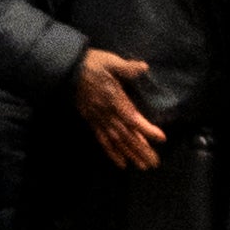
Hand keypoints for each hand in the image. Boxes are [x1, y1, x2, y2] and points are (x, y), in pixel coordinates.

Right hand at [70, 47, 164, 174]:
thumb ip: (126, 68)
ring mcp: (99, 120)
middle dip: (140, 150)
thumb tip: (143, 66)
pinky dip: (112, 153)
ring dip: (129, 155)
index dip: (146, 129)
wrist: (68, 71)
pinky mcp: (92, 122)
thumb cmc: (92, 64)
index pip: (132, 118)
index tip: (161, 139)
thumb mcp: (110, 62)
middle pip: (126, 136)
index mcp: (114, 100)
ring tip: (142, 166)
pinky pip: (102, 141)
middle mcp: (107, 114)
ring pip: (116, 142)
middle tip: (154, 163)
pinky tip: (121, 163)